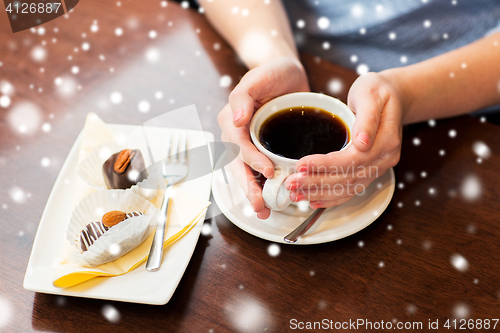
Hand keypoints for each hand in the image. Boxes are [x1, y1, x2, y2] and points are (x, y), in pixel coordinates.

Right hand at [218, 56, 308, 218]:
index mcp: (231, 120)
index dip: (251, 160)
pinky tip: (273, 199)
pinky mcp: (263, 149)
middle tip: (260, 207)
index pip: (238, 145)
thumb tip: (235, 120)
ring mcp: (249, 145)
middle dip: (248, 188)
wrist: (286, 74)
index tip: (268, 171)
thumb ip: (242, 96)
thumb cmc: (272, 73)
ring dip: (254, 193)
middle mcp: (236, 136)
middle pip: (238, 166)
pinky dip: (264, 186)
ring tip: (264, 211)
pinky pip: (259, 170)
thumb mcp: (257, 78)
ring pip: (247, 173)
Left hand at [285, 72, 403, 207]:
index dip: (325, 165)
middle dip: (316, 183)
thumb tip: (362, 142)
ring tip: (296, 193)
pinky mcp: (369, 171)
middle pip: (347, 178)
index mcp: (386, 140)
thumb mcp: (371, 93)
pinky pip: (350, 190)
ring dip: (319, 193)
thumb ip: (367, 117)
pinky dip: (331, 198)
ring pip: (347, 188)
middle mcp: (384, 158)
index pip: (352, 159)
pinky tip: (313, 200)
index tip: (301, 164)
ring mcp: (378, 167)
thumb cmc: (378, 91)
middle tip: (291, 183)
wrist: (392, 96)